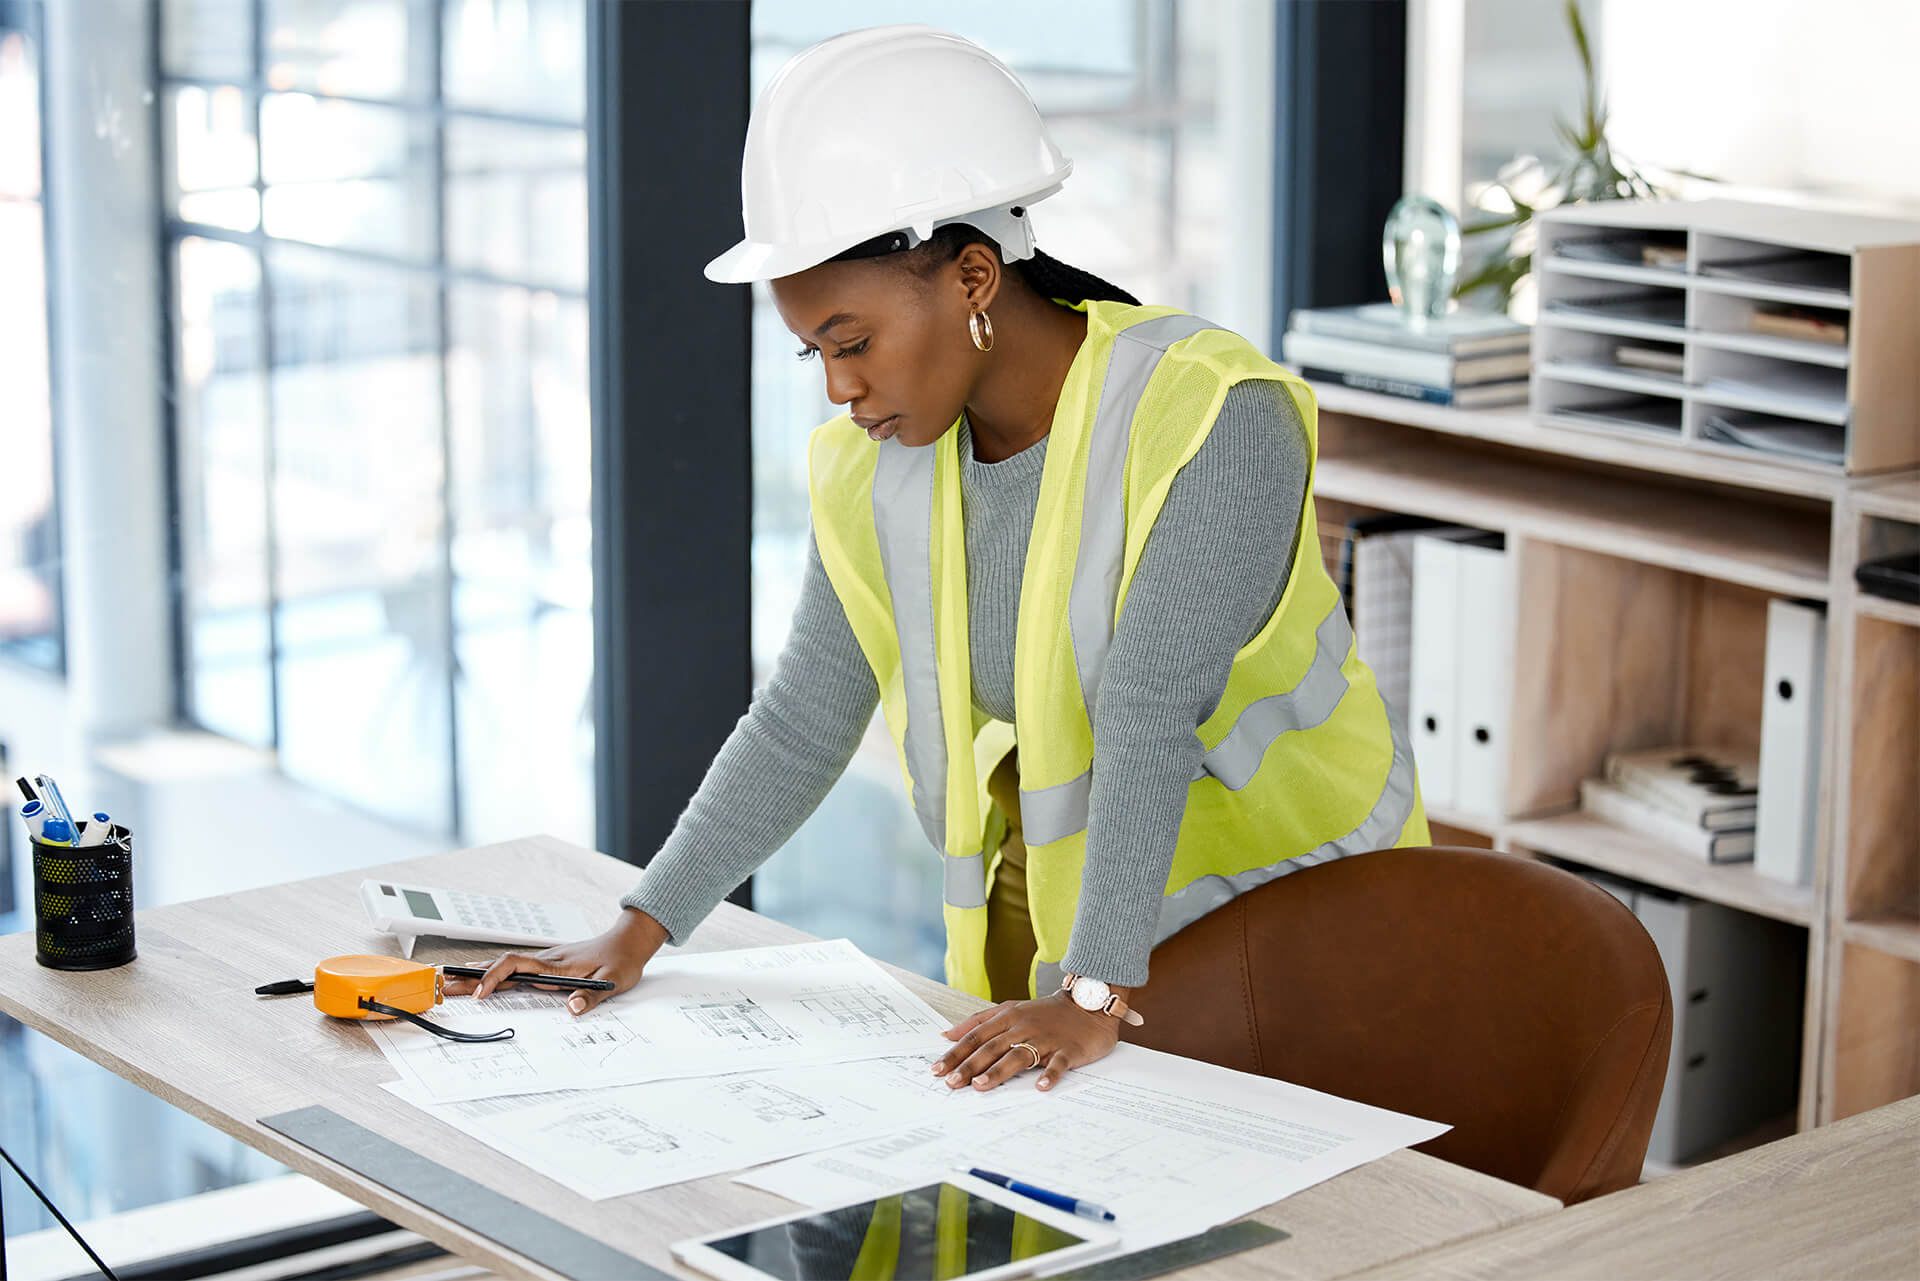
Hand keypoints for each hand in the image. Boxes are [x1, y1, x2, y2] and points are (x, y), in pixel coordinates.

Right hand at [440, 907, 668, 1014]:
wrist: (629, 941)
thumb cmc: (621, 961)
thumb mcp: (613, 982)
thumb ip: (590, 996)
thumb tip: (571, 1008)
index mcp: (555, 964)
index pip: (514, 966)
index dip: (493, 978)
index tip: (478, 995)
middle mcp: (545, 960)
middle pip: (500, 964)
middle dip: (470, 975)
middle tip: (441, 985)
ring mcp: (544, 960)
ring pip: (503, 965)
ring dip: (477, 973)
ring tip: (450, 981)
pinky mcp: (547, 964)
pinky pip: (513, 967)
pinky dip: (492, 972)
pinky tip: (480, 976)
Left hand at [931, 991, 1123, 1092]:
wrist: (1088, 1005)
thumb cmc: (1045, 1012)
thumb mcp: (1010, 1009)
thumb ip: (978, 1020)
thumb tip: (947, 1034)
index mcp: (1008, 1018)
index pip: (976, 1037)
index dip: (956, 1053)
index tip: (938, 1070)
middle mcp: (1023, 1027)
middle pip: (992, 1047)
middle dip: (970, 1066)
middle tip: (952, 1083)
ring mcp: (1046, 1039)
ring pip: (1019, 1055)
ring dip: (999, 1071)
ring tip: (981, 1086)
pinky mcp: (1067, 1050)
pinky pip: (1058, 1064)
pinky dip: (1050, 1075)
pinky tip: (1040, 1086)